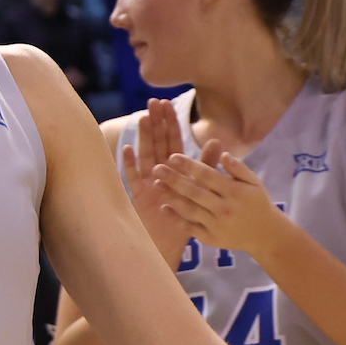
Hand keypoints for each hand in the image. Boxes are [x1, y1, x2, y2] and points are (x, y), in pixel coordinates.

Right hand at [120, 99, 197, 258]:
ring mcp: (147, 183)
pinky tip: (127, 148)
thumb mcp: (200, 189)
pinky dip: (130, 163)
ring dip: (144, 137)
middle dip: (156, 123)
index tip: (167, 104)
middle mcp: (158, 173)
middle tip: (153, 102)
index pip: (172, 141)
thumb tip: (218, 142)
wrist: (169, 242)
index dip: (170, 123)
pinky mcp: (139, 196)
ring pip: (146, 155)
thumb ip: (207, 165)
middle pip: (157, 143)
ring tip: (144, 118)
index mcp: (174, 170)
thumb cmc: (185, 216)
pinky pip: (134, 177)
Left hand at [156, 142, 289, 261]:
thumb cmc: (257, 203)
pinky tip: (164, 207)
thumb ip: (238, 168)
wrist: (266, 235)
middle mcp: (225, 208)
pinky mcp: (212, 239)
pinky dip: (176, 219)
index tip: (172, 156)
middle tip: (156, 168)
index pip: (208, 176)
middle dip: (174, 180)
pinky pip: (191, 228)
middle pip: (195, 192)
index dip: (189, 166)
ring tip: (155, 184)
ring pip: (190, 209)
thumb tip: (223, 153)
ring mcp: (218, 225)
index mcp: (236, 192)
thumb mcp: (254, 183)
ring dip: (171, 197)